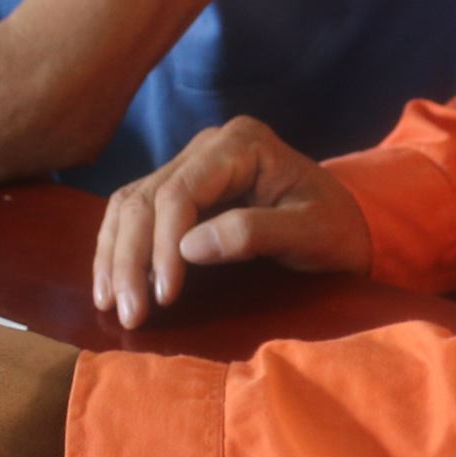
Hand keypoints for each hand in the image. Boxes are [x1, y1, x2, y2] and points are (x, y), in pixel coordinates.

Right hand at [91, 115, 372, 328]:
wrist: (345, 228)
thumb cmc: (337, 230)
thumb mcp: (311, 233)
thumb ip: (255, 234)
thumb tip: (188, 247)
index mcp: (242, 143)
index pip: (181, 191)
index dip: (164, 245)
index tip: (166, 295)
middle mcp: (208, 146)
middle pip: (146, 198)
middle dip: (132, 258)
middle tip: (131, 313)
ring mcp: (190, 165)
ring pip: (129, 205)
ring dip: (115, 257)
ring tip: (111, 305)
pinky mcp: (180, 190)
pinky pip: (133, 215)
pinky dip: (117, 250)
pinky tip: (110, 285)